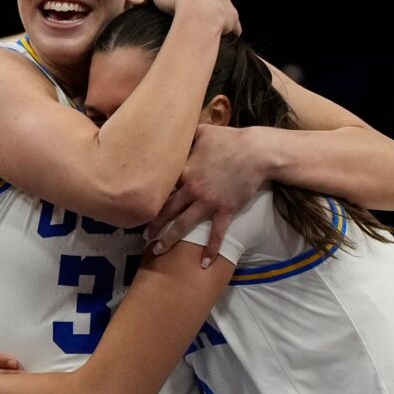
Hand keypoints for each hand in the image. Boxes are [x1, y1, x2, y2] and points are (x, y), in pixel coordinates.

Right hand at [145, 0, 241, 35]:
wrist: (197, 10)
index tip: (173, 5)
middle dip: (197, 5)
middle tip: (186, 19)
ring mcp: (223, 2)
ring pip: (218, 9)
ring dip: (212, 17)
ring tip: (202, 29)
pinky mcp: (231, 17)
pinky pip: (230, 25)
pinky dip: (225, 30)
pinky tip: (218, 38)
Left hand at [146, 125, 266, 266]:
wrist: (257, 152)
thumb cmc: (230, 139)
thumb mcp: (203, 132)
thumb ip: (185, 135)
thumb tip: (171, 130)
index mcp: (184, 171)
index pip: (161, 187)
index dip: (148, 196)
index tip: (136, 206)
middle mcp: (192, 189)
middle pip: (167, 209)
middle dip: (153, 224)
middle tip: (143, 236)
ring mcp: (209, 202)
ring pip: (184, 224)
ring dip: (170, 239)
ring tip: (157, 250)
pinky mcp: (225, 210)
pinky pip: (216, 233)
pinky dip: (211, 249)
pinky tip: (204, 264)